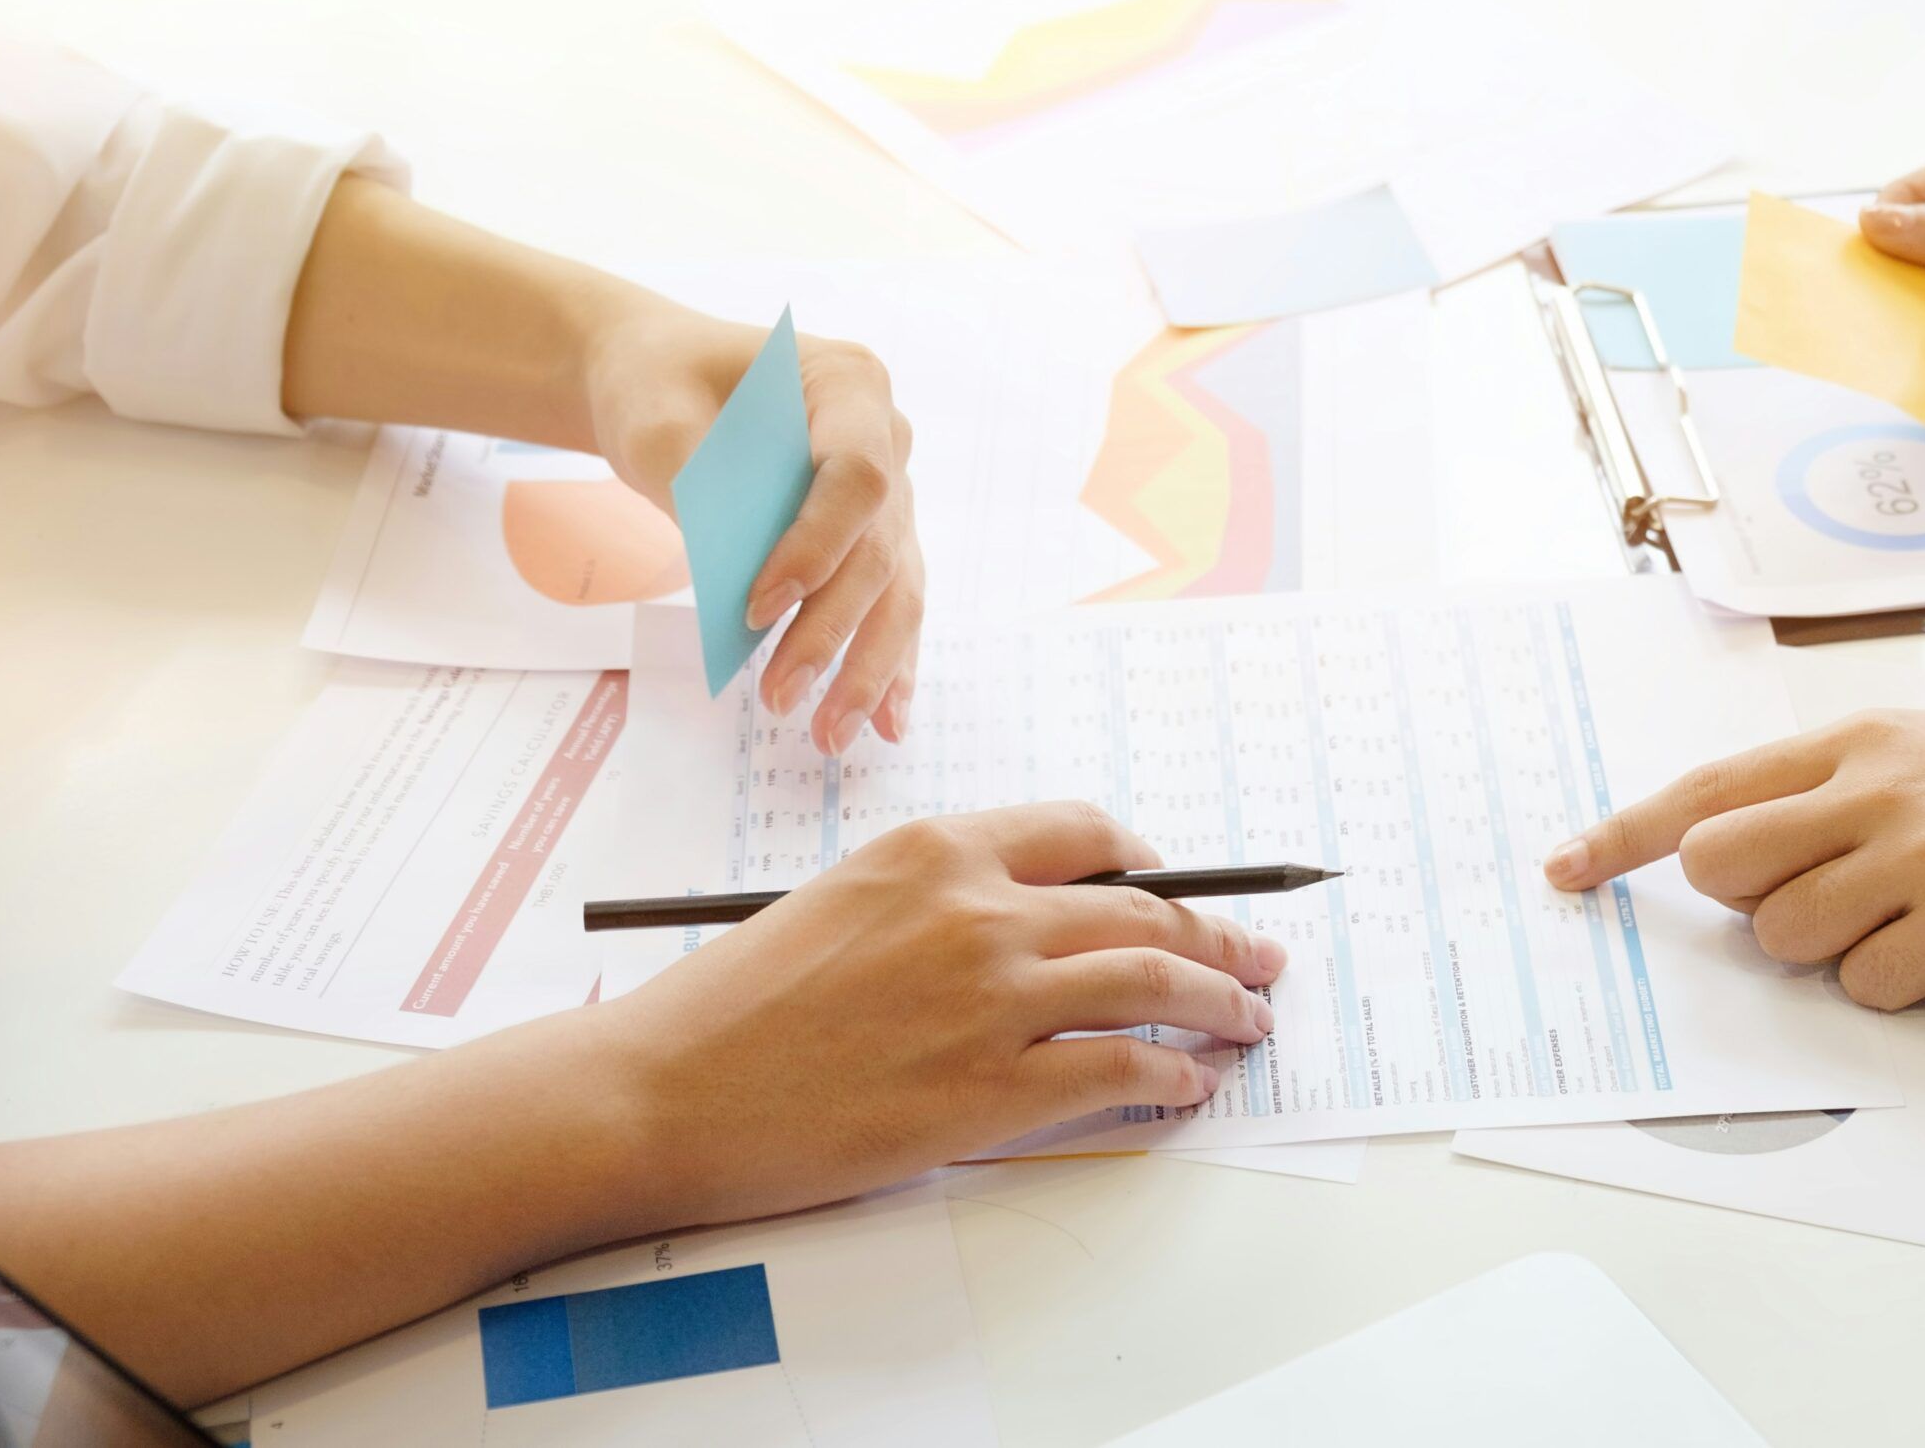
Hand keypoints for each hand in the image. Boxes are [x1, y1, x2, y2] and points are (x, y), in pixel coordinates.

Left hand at [585, 300, 922, 754]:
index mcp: (850, 383)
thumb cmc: (660, 385)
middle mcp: (889, 438)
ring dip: (866, 667)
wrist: (664, 382)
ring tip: (830, 732)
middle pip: (878, 548)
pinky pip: (891, 604)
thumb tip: (734, 578)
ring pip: (896, 589)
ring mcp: (890, 492)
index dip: (817, 547)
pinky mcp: (875, 538)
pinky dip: (887, 664)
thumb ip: (698, 486)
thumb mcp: (656, 418)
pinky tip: (884, 724)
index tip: (756, 607)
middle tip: (782, 698)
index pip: (856, 476)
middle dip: (832, 630)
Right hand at [601, 801, 1287, 1228]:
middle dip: (1219, 935)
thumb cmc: (736, 1005)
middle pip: (1144, 910)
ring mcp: (992, 999)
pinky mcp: (992, 1090)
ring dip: (1220, 1003)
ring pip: (1153, 984)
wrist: (666, 1088)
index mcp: (937, 848)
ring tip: (1248, 1022)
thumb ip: (941, 899)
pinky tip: (1188, 1086)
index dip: (1151, 865)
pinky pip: (1122, 1070)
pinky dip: (1173, 1078)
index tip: (1177, 888)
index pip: (1087, 834)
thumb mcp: (842, 902)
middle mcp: (978, 910)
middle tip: (1258, 957)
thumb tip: (1032, 925)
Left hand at [1542, 712, 1924, 1009]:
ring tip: (1913, 920)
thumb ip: (1840, 785)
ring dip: (1830, 952)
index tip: (1565, 867)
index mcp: (1859, 739)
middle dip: (1747, 904)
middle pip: (1722, 867)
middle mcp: (1875, 787)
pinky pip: (1870, 984)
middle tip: (1823, 902)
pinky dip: (1894, 986)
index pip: (1703, 788)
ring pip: (1788, 937)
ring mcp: (1922, 852)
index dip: (1621, 836)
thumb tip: (1750, 839)